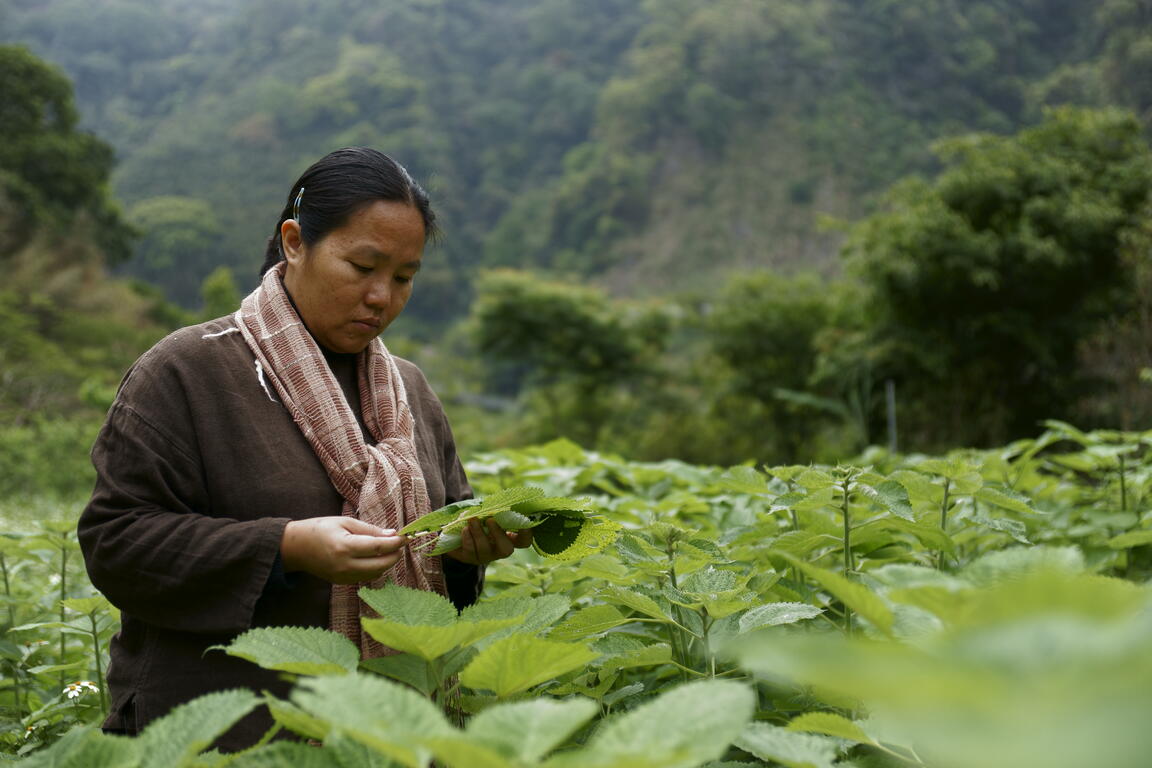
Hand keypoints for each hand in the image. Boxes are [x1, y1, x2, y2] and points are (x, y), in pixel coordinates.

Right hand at [281, 517, 405, 583]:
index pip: (379, 548)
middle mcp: (345, 566)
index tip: (406, 536)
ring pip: (375, 574)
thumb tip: (392, 534)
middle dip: (395, 555)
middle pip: (381, 565)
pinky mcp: (342, 582)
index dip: (396, 543)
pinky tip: (376, 558)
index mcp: (345, 547)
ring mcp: (343, 577)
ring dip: (386, 563)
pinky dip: (375, 569)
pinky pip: (366, 577)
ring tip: (389, 549)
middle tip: (400, 544)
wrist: (295, 548)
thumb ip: (369, 530)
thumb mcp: (345, 522)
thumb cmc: (320, 529)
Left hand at [444, 519, 533, 565]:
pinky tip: (464, 529)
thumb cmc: (477, 520)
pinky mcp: (470, 558)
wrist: (456, 533)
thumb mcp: (487, 514)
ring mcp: (485, 556)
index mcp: (509, 538)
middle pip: (507, 550)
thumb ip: (492, 511)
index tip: (523, 520)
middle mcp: (499, 550)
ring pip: (485, 549)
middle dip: (498, 534)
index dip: (526, 534)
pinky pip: (470, 550)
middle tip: (490, 520)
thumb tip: (492, 506)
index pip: (524, 541)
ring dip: (478, 532)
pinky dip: (467, 537)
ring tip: (472, 519)